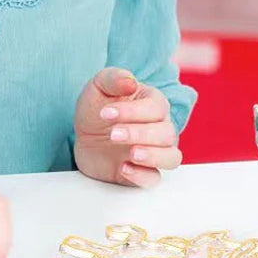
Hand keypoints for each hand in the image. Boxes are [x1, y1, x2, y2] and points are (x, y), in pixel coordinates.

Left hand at [73, 67, 181, 187]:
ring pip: (171, 157)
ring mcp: (154, 152)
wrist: (85, 135)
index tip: (105, 113)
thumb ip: (114, 78)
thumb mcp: (99, 86)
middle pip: (167, 133)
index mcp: (154, 103)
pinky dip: (143, 176)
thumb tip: (131, 82)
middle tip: (112, 134)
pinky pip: (154, 179)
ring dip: (153, 156)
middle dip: (139, 134)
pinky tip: (124, 168)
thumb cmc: (97, 106)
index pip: (156, 108)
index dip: (132, 111)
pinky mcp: (143, 172)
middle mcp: (160, 128)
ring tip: (131, 154)